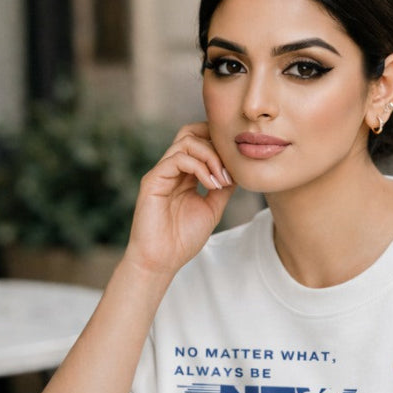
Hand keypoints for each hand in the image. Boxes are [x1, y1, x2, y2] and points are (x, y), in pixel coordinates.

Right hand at [125, 122, 233, 276]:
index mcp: (185, 174)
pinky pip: (177, 159)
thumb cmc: (183, 239)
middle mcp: (172, 169)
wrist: (162, 260)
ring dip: (211, 156)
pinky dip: (200, 167)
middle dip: (215, 140)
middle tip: (231, 164)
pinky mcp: (153, 180)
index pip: (200, 142)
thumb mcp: (212, 209)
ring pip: (186, 142)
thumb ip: (223, 188)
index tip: (238, 162)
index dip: (220, 144)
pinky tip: (211, 184)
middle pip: (191, 132)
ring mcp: (162, 173)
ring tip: (222, 179)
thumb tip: (239, 170)